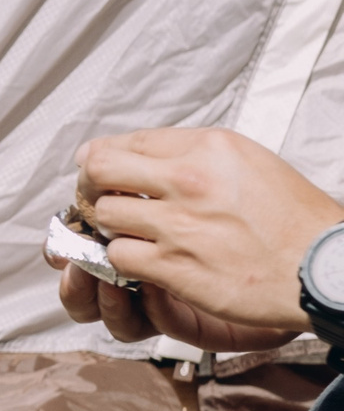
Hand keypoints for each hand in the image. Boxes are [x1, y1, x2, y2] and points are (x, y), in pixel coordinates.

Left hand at [47, 126, 341, 348]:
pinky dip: (122, 260)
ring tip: (129, 234)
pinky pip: (118, 256)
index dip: (104, 158)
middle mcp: (188, 180)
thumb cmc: (294, 220)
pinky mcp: (175, 266)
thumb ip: (194, 154)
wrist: (324, 268)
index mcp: (207, 148)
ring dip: (110, 227)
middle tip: (96, 198)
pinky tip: (141, 261)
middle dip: (91, 185)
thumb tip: (144, 153)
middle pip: (99, 170)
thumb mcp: (247, 162)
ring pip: (104, 215)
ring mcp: (179, 225)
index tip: (99, 170)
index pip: (125, 142)